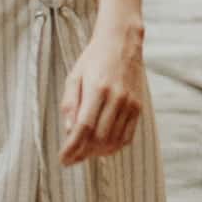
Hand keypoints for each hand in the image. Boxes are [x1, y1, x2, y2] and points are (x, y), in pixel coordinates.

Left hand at [57, 21, 148, 167]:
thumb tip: (69, 131)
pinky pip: (128, 137)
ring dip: (97, 153)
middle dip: (82, 153)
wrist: (122, 42)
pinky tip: (102, 148)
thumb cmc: (94, 59)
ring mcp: (130, 103)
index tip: (63, 159)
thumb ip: (70, 104)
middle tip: (71, 158)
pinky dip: (114, 148)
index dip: (72, 147)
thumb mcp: (74, 77)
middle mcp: (116, 98)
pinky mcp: (138, 107)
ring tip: (84, 154)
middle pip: (99, 138)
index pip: (84, 127)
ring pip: (114, 140)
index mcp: (97, 89)